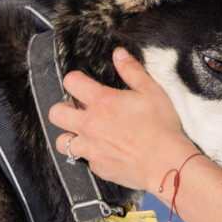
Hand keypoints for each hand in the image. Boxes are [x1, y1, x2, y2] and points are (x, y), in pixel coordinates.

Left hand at [49, 48, 195, 190]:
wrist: (165, 162)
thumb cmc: (160, 126)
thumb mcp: (151, 91)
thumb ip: (132, 71)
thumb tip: (119, 54)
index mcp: (102, 102)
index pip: (71, 83)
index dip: (75, 80)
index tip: (82, 82)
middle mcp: (90, 124)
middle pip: (56, 114)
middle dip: (64, 109)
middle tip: (79, 109)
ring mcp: (91, 148)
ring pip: (61, 141)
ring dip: (70, 135)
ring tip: (86, 133)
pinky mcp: (97, 167)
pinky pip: (84, 159)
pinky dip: (91, 154)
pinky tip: (106, 150)